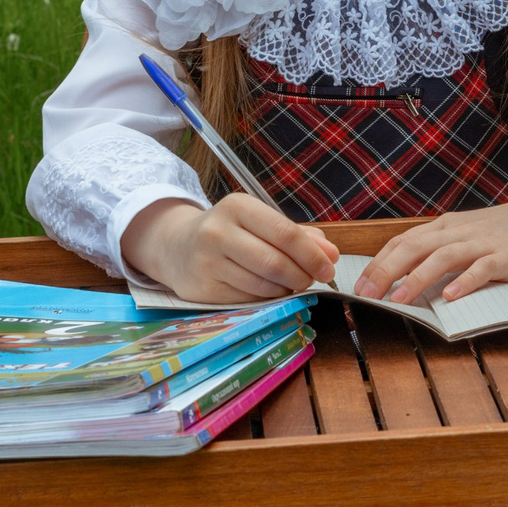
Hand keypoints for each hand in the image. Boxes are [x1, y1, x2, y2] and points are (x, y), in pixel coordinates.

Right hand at [122, 195, 338, 304]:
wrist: (176, 246)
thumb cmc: (230, 233)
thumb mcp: (260, 223)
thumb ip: (299, 236)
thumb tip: (331, 254)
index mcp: (237, 207)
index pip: (285, 232)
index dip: (312, 254)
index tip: (329, 269)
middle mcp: (217, 231)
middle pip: (274, 262)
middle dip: (302, 276)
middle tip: (313, 281)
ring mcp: (207, 262)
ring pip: (262, 285)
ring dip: (286, 290)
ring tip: (290, 285)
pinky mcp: (202, 289)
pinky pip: (247, 300)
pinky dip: (267, 299)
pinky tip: (268, 291)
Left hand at [354, 176, 507, 304]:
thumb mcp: (469, 236)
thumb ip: (442, 251)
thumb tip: (407, 275)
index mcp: (446, 228)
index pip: (402, 242)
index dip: (377, 263)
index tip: (357, 284)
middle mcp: (459, 232)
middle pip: (414, 247)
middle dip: (385, 271)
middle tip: (365, 293)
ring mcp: (483, 244)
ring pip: (442, 257)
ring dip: (417, 278)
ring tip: (399, 298)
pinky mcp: (507, 256)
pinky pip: (483, 269)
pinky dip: (465, 282)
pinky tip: (451, 296)